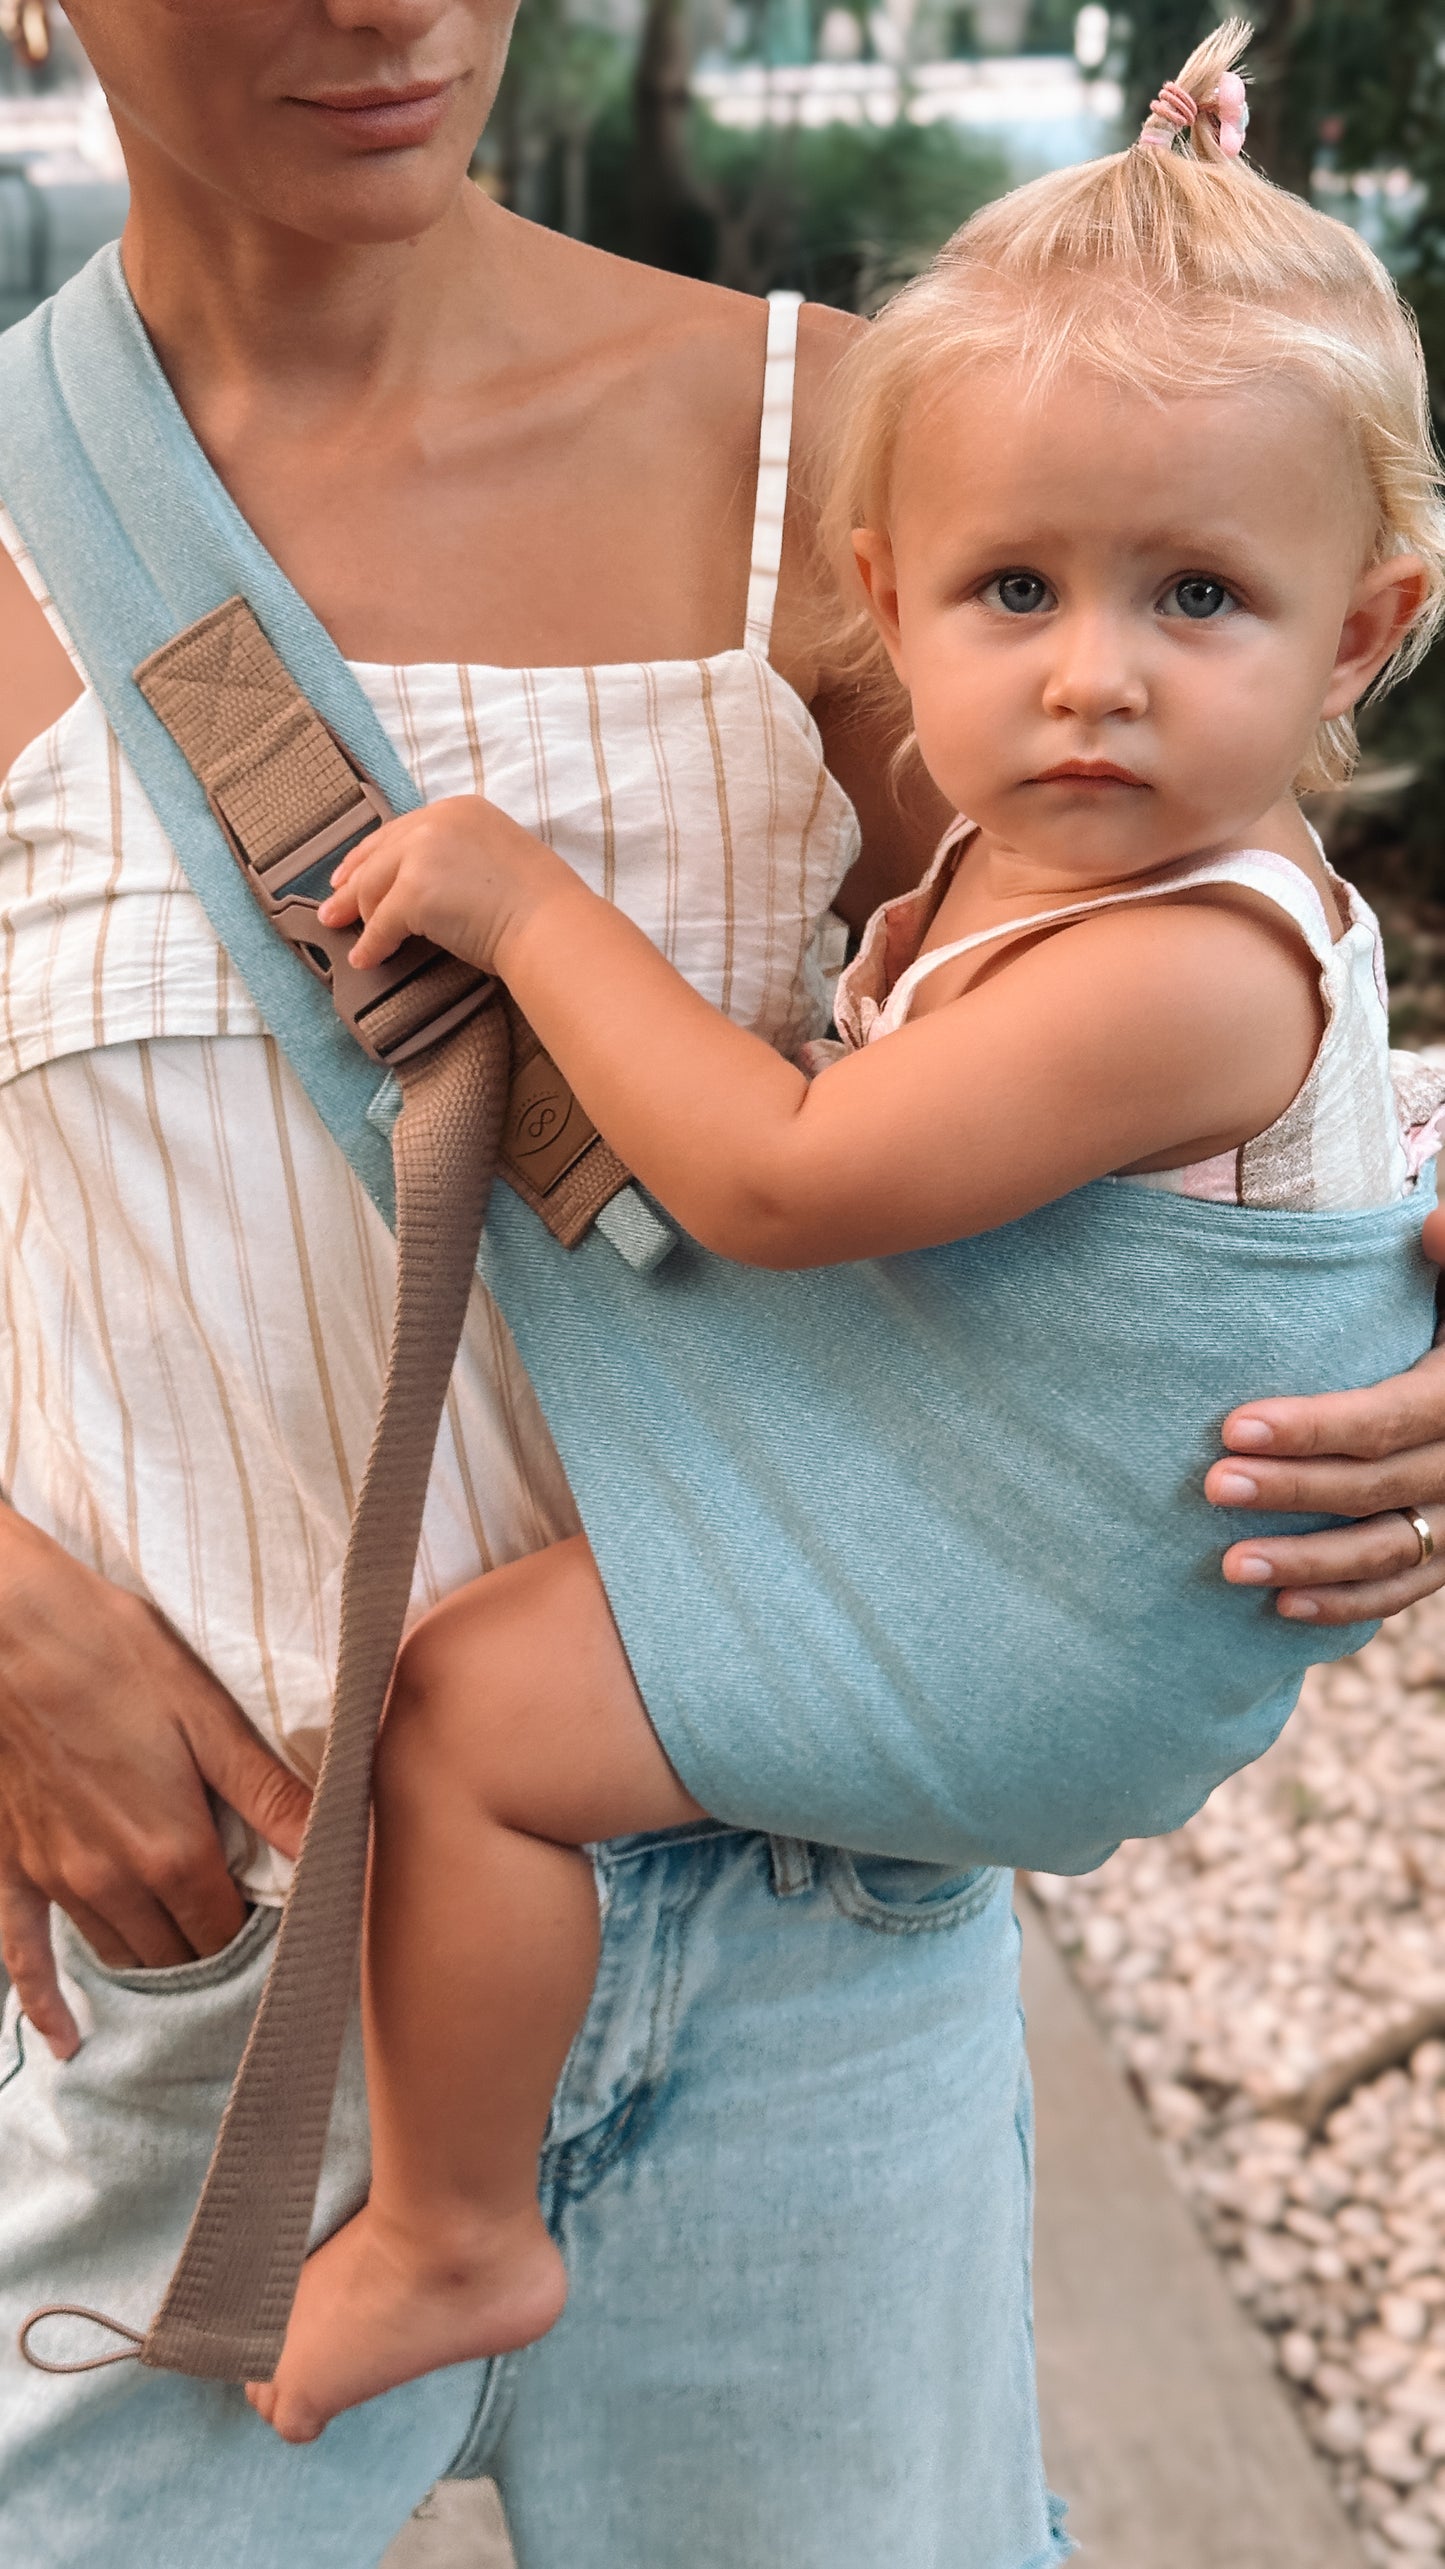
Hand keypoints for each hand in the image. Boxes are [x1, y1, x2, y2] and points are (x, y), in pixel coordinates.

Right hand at [0, 1509, 310, 2057]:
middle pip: (178, 1954)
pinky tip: (67, 2040)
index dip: (263, 1938)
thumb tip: (338, 1845)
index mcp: (170, 1849)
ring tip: (192, 1964)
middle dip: (214, 1951)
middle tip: (248, 1942)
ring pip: (120, 1954)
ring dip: (157, 1962)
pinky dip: (46, 2003)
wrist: (6, 1630)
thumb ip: (270, 1792)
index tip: (289, 1933)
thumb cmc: (115, 1655)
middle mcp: (111, 1881)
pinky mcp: (11, 1865)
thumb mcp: (208, 1714)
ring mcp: (56, 1879)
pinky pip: (23, 1955)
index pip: (229, 1932)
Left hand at [319, 795, 576, 976]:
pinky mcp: (413, 893)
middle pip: (379, 855)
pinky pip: (381, 924)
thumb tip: (430, 886)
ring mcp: (422, 855)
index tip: (353, 873)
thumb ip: (460, 856)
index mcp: (460, 810)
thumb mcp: (498, 856)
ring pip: (373, 888)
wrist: (551, 926)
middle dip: (351, 884)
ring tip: (351, 938)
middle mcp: (437, 822)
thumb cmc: (540, 904)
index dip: (372, 855)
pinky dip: (372, 945)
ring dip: (361, 917)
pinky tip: (366, 959)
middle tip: (332, 908)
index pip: (402, 831)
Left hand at [1209, 1206, 1444, 1625]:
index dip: (1313, 1428)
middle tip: (1210, 1486)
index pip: (1387, 1420)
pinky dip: (1347, 1603)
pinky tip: (1280, 1609)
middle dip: (1291, 1491)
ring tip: (1229, 1565)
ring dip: (1308, 1564)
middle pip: (1375, 1486)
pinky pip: (1404, 1587)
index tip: (1234, 1427)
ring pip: (1386, 1550)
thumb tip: (1426, 1226)